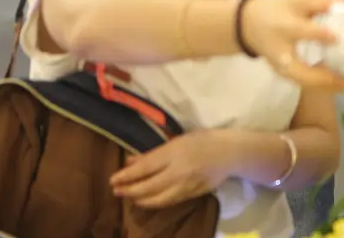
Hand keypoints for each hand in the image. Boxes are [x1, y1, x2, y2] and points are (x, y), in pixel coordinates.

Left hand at [110, 130, 231, 207]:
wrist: (231, 152)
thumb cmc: (203, 140)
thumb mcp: (177, 141)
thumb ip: (153, 153)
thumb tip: (130, 162)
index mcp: (173, 153)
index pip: (144, 168)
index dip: (126, 176)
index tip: (112, 180)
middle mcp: (178, 171)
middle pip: (148, 187)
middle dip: (130, 190)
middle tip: (117, 191)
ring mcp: (186, 185)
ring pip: (158, 199)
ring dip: (141, 200)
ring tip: (131, 198)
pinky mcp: (193, 194)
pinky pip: (170, 202)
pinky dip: (156, 202)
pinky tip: (149, 200)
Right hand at [243, 0, 343, 92]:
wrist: (249, 26)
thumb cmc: (276, 10)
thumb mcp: (298, 0)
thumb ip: (325, 1)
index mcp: (284, 27)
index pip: (301, 32)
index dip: (320, 35)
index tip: (337, 37)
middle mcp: (282, 54)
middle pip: (304, 73)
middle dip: (330, 79)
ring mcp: (282, 69)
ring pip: (308, 84)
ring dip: (332, 86)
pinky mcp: (286, 75)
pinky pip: (307, 84)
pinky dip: (326, 86)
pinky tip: (343, 83)